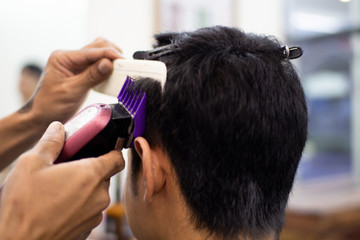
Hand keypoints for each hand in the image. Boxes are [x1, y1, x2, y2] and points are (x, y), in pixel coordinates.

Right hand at [0, 122, 124, 239]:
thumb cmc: (25, 204)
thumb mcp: (32, 163)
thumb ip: (51, 142)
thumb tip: (58, 128)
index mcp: (92, 174)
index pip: (118, 158)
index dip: (112, 150)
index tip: (103, 148)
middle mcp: (100, 195)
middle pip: (105, 175)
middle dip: (91, 169)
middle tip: (70, 167)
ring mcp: (95, 214)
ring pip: (97, 193)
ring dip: (85, 188)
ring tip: (60, 188)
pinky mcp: (88, 228)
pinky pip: (90, 209)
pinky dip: (80, 205)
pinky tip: (59, 205)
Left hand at [20, 38, 122, 125]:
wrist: (41, 117)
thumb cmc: (50, 105)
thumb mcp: (72, 91)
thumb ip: (91, 76)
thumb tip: (108, 63)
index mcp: (63, 58)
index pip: (91, 51)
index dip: (109, 54)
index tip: (123, 61)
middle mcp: (69, 57)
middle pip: (97, 47)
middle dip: (112, 54)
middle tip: (125, 65)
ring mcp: (75, 64)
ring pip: (99, 54)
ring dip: (110, 59)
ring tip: (121, 69)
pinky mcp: (81, 72)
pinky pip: (97, 65)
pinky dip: (107, 68)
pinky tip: (113, 74)